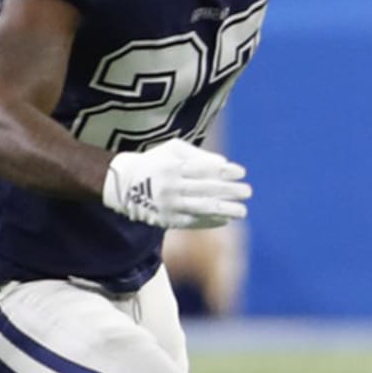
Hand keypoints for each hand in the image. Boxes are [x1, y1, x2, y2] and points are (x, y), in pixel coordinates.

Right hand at [102, 138, 251, 229]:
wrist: (123, 184)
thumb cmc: (156, 162)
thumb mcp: (172, 149)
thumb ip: (198, 154)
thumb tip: (224, 163)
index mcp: (172, 166)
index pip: (205, 169)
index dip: (226, 171)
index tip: (242, 173)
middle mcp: (171, 186)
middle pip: (207, 190)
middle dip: (230, 191)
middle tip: (248, 192)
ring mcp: (169, 205)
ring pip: (202, 208)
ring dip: (225, 210)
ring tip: (242, 211)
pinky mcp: (167, 220)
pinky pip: (193, 222)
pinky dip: (211, 221)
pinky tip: (225, 219)